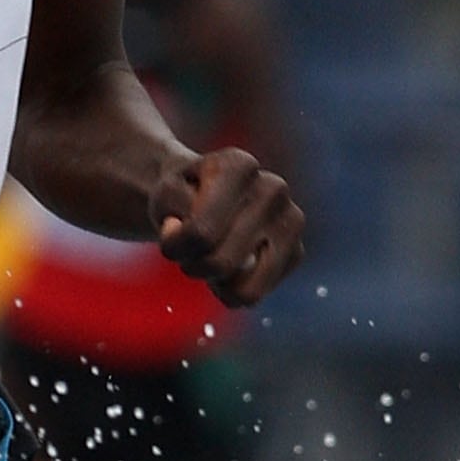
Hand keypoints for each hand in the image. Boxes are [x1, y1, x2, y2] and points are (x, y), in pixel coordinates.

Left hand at [152, 146, 304, 305]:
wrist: (201, 194)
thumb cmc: (181, 196)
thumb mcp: (162, 198)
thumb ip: (174, 217)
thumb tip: (212, 247)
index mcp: (239, 166)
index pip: (201, 234)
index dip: (173, 243)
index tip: (171, 227)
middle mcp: (273, 188)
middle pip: (219, 262)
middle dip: (193, 264)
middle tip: (189, 246)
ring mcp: (291, 220)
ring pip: (240, 285)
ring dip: (213, 280)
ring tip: (209, 255)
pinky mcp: (297, 252)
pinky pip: (252, 295)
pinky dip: (230, 290)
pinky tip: (229, 264)